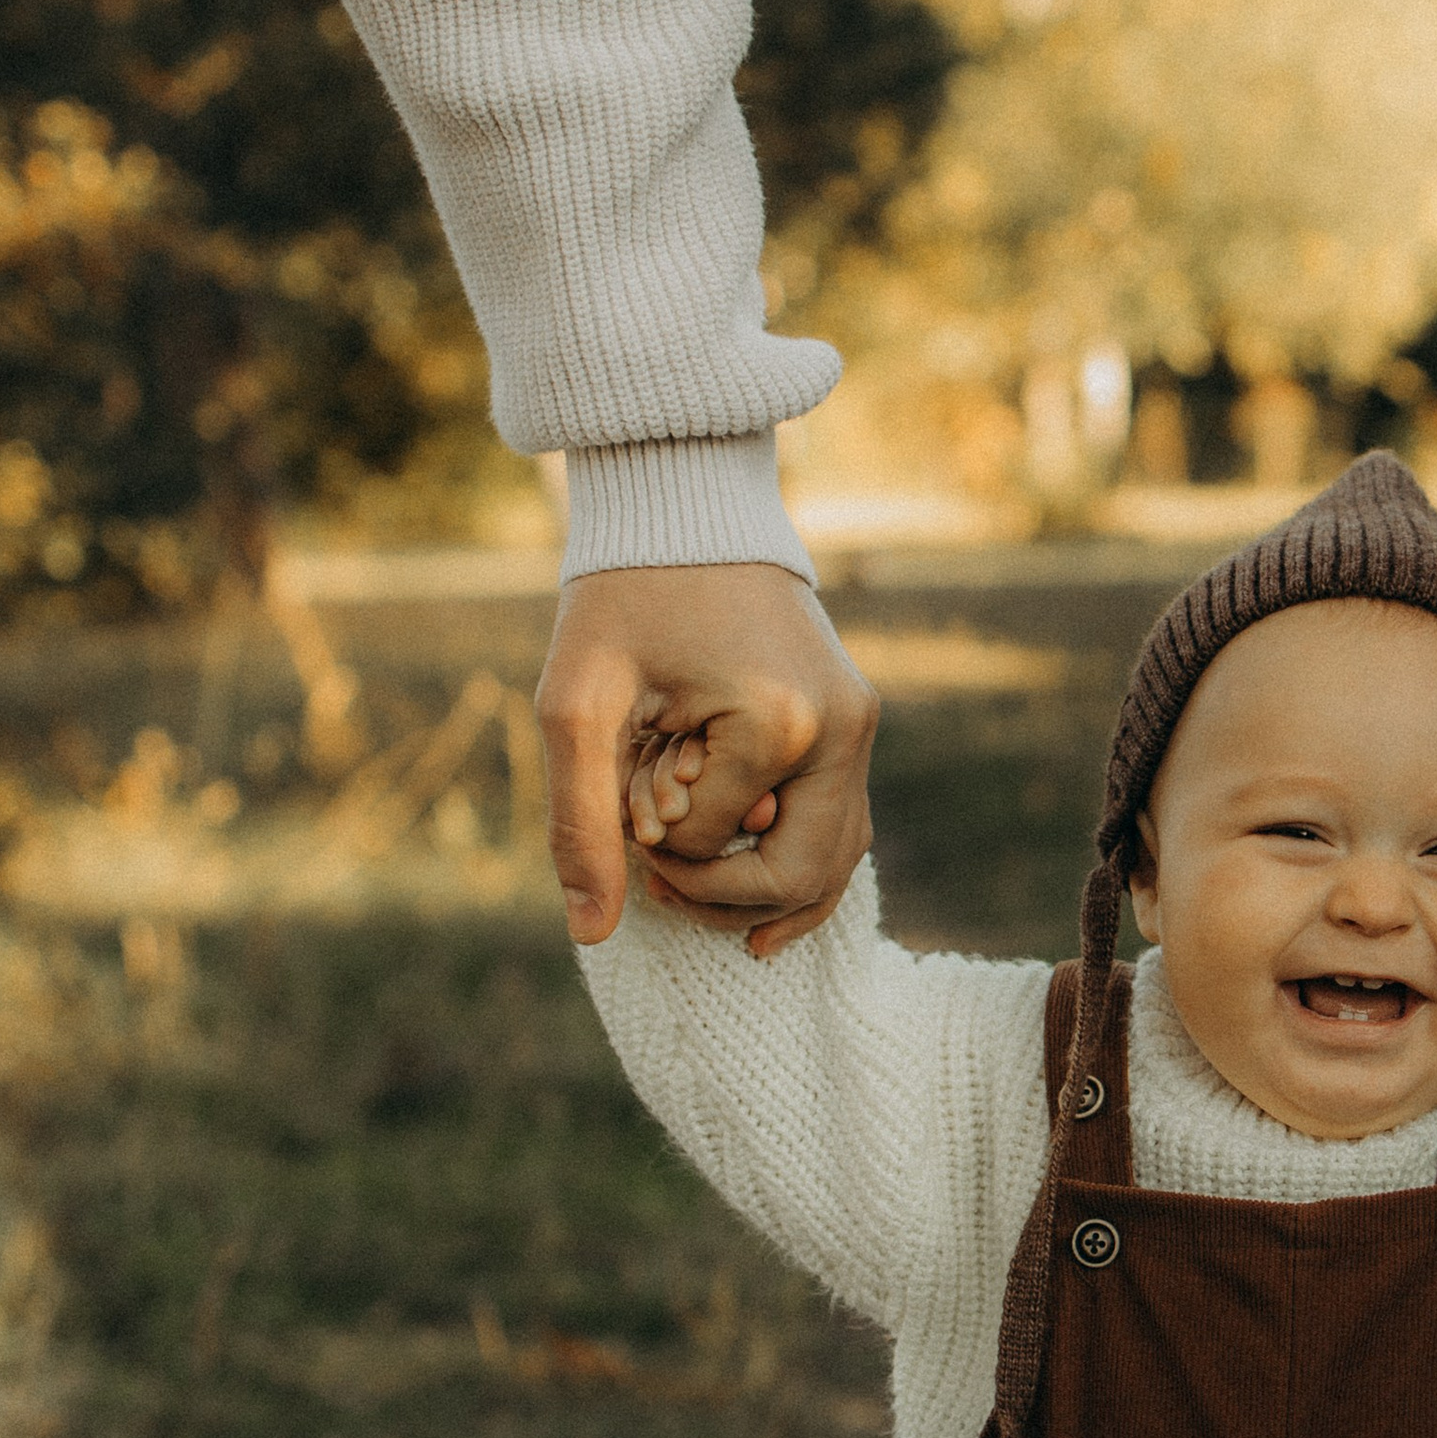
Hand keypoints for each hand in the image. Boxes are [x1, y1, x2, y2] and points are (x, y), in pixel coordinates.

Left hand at [535, 562, 876, 962]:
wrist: (686, 505)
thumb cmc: (623, 594)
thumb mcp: (578, 702)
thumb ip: (579, 819)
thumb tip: (590, 931)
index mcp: (778, 724)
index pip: (714, 845)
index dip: (655, 852)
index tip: (619, 808)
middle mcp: (840, 728)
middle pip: (801, 874)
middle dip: (724, 899)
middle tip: (660, 888)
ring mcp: (859, 724)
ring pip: (840, 859)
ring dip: (774, 898)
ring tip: (723, 922)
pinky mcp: (856, 717)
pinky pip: (847, 822)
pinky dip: (807, 864)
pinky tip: (766, 902)